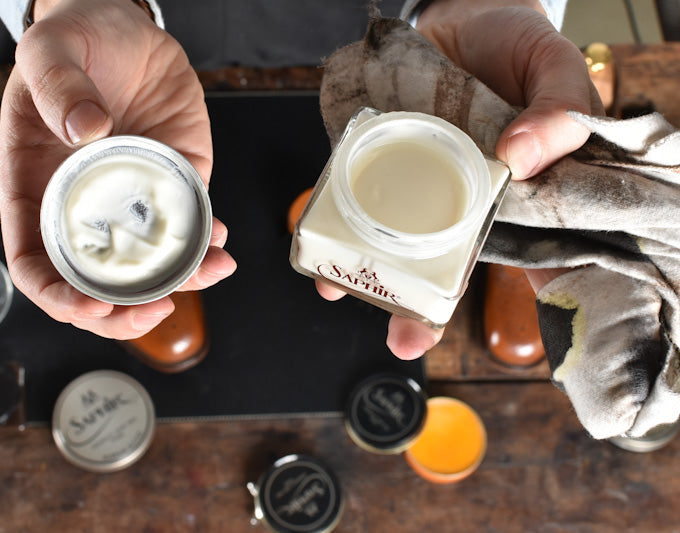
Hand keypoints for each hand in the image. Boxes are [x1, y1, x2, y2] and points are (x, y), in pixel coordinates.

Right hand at [0, 0, 235, 338]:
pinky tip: (220, 243)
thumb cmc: (74, 41)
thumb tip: (87, 129)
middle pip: (94, 283)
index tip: (86, 305)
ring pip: (149, 265)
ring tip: (211, 273)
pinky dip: (205, 245)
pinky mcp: (171, 186)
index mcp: (36, 189)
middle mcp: (84, 207)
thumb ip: (57, 86)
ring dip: (180, 282)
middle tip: (155, 311)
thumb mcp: (49, 49)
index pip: (35, 263)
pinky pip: (186, 228)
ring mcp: (130, 201)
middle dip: (122, 311)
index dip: (56, 295)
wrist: (126, 29)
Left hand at [319, 0, 603, 359]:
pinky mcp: (375, 147)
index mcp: (507, 193)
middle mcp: (455, 194)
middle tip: (402, 337)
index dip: (478, 300)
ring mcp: (411, 174)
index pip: (498, 261)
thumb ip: (559, 110)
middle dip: (414, 304)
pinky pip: (351, 181)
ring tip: (335, 284)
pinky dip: (332, 206)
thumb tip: (521, 154)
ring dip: (360, 265)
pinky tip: (314, 228)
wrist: (466, 11)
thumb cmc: (519, 48)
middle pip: (434, 262)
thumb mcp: (556, 70)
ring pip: (384, 233)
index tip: (460, 331)